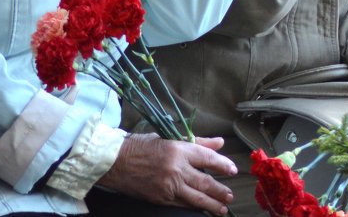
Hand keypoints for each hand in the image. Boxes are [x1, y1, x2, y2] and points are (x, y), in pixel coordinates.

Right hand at [97, 132, 235, 214]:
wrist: (115, 162)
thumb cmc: (141, 146)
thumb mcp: (168, 138)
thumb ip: (196, 142)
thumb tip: (219, 143)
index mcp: (178, 149)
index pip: (207, 158)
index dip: (223, 165)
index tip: (233, 170)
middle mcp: (176, 168)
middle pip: (205, 182)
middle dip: (220, 190)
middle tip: (230, 195)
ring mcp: (168, 186)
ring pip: (196, 197)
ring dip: (212, 204)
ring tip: (222, 208)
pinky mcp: (161, 198)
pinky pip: (182, 204)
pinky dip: (194, 207)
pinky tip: (202, 209)